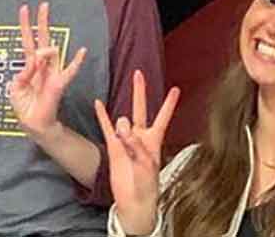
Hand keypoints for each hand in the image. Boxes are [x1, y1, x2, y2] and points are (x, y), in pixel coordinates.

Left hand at [9, 2, 86, 138]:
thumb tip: (33, 60)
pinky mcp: (58, 84)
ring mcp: (50, 74)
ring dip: (49, 34)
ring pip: (51, 51)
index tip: (24, 8)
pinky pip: (68, 71)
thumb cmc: (25, 107)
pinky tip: (81, 51)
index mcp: (29, 67)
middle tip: (44, 4)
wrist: (34, 124)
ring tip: (48, 17)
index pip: (27, 43)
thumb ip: (22, 73)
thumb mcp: (15, 89)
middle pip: (41, 40)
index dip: (25, 26)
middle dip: (41, 22)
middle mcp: (41, 67)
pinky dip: (75, 62)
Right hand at [94, 69, 181, 235]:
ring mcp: (125, 141)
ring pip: (123, 121)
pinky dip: (102, 115)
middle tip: (138, 74)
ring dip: (124, 127)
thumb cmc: (147, 186)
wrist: (134, 201)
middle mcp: (140, 137)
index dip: (169, 104)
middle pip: (141, 109)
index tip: (176, 89)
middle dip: (139, 91)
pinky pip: (106, 127)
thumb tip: (123, 129)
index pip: (163, 118)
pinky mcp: (113, 147)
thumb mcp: (149, 165)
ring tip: (125, 140)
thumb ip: (137, 145)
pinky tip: (98, 103)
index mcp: (155, 141)